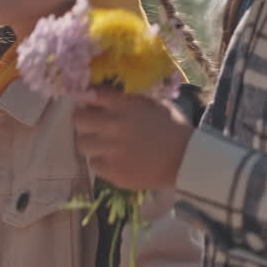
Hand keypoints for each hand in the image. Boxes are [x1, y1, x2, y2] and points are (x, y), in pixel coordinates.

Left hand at [72, 87, 194, 190]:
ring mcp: (111, 150)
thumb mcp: (156, 105)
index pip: (93, 95)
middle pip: (79, 120)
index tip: (90, 104)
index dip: (88, 99)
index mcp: (124, 106)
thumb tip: (111, 99)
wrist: (187, 160)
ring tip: (104, 147)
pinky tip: (115, 162)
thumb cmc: (175, 129)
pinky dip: (102, 163)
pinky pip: (94, 165)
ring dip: (92, 143)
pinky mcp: (113, 171)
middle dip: (84, 122)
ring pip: (82, 144)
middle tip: (92, 127)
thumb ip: (131, 102)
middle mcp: (113, 125)